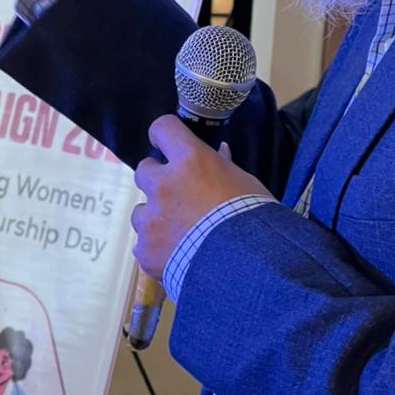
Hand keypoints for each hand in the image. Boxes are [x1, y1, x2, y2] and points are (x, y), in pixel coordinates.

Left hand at [131, 118, 271, 274]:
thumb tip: (219, 153)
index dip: (163, 134)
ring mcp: (150, 218)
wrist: (245, 266)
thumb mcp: (245, 184)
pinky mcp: (145, 249)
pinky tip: (177, 256)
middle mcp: (163, 184)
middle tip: (178, 195)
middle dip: (158, 180)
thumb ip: (224, 167)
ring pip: (141, 211)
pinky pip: (144, 244)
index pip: (163, 129)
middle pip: (145, 170)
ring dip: (155, 217)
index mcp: (190, 160)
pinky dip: (157, 248)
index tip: (165, 142)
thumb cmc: (252, 218)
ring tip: (180, 234)